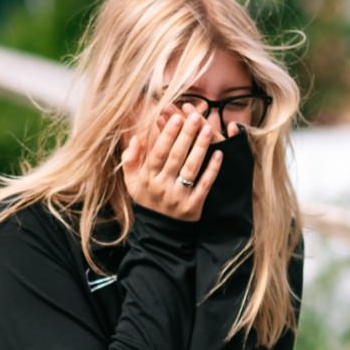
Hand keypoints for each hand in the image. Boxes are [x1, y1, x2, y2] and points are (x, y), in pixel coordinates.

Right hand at [122, 103, 220, 220]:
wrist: (160, 232)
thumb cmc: (147, 199)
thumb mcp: (132, 182)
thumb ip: (130, 160)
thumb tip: (135, 138)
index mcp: (147, 178)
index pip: (158, 153)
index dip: (167, 135)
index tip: (176, 118)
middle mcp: (161, 187)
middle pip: (175, 157)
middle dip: (186, 135)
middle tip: (195, 117)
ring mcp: (178, 197)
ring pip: (191, 168)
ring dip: (200, 147)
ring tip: (208, 129)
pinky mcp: (193, 206)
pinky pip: (204, 185)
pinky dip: (212, 169)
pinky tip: (219, 154)